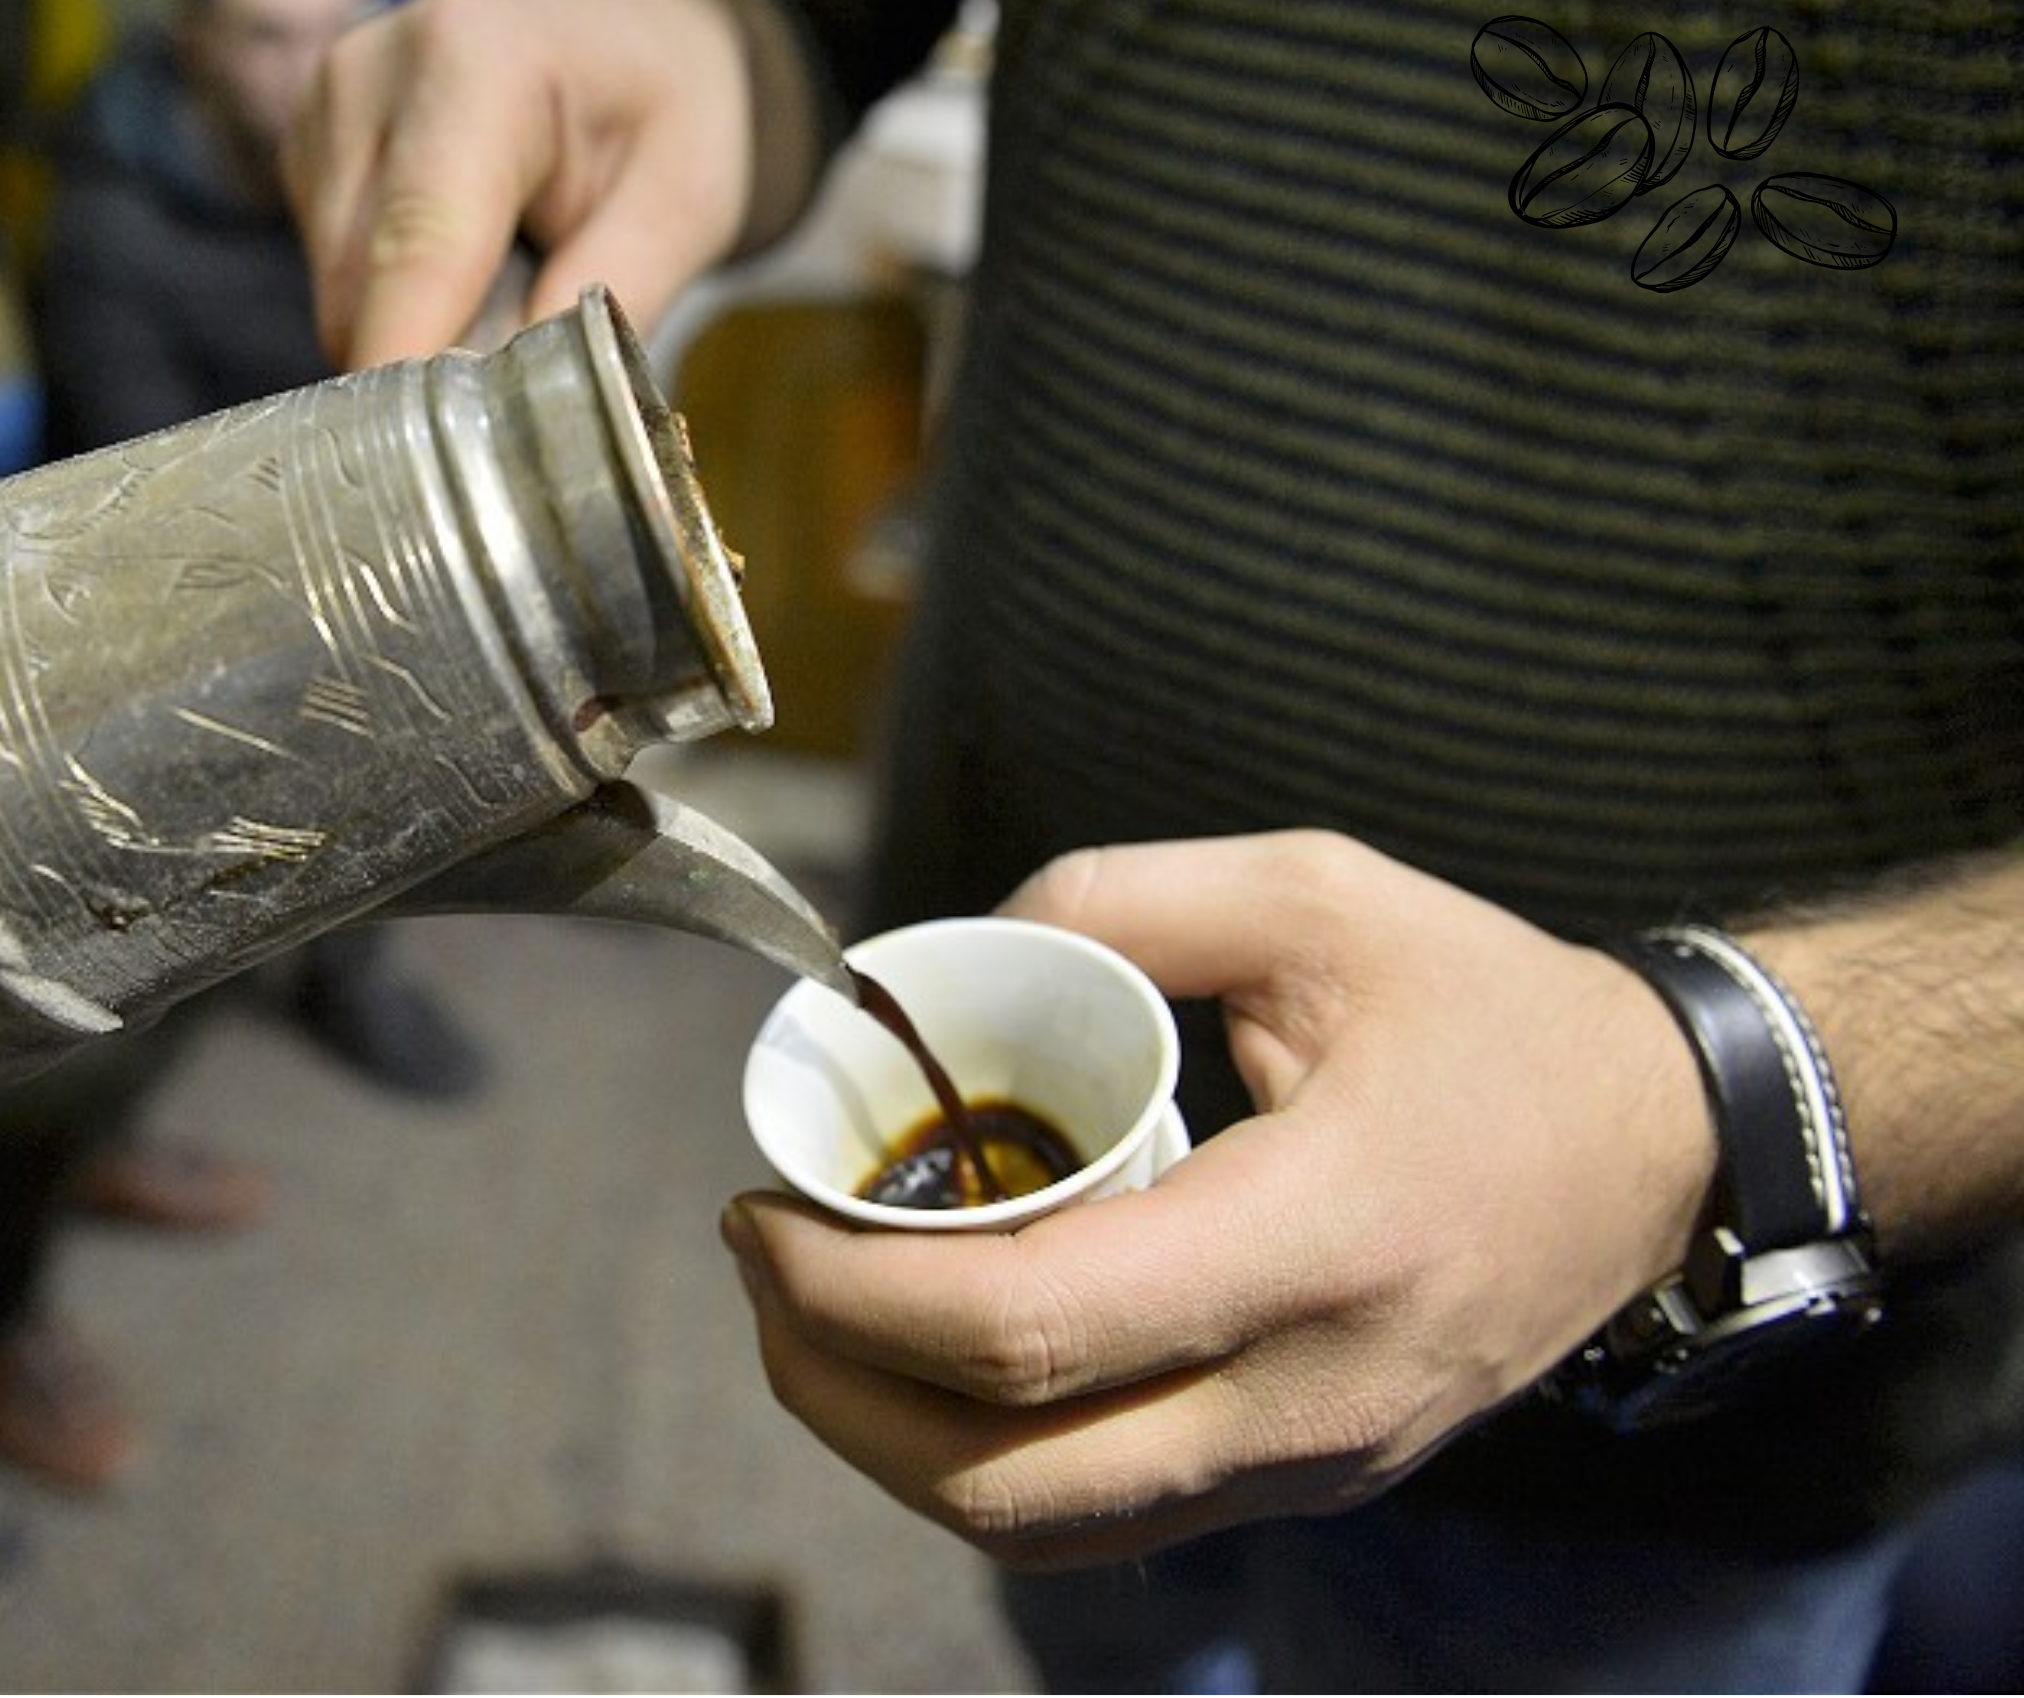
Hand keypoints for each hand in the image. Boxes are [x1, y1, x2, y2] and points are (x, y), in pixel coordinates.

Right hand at [282, 0, 753, 367]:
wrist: (635, 36)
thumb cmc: (667, 113)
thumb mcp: (683, 207)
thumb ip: (600, 302)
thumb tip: (513, 408)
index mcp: (475, 58)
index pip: (418, 246)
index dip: (411, 366)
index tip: (420, 473)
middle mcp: (372, 67)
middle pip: (363, 283)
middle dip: (431, 358)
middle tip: (523, 384)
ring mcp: (326, 99)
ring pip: (336, 290)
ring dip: (413, 327)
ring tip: (508, 288)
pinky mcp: (308, 141)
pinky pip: (332, 272)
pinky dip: (394, 297)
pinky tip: (465, 263)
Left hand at [719, 830, 1719, 1568]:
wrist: (1664, 1146)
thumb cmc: (1488, 1011)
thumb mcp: (1311, 896)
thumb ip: (1110, 905)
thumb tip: (934, 968)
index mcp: (1316, 1237)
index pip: (1028, 1330)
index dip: (849, 1294)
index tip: (762, 1212)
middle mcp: (1312, 1392)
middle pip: (1005, 1482)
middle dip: (831, 1388)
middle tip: (761, 1265)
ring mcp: (1314, 1462)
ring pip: (1043, 1529)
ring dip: (890, 1443)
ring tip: (818, 1317)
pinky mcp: (1309, 1481)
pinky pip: (1107, 1516)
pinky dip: (982, 1457)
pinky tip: (931, 1357)